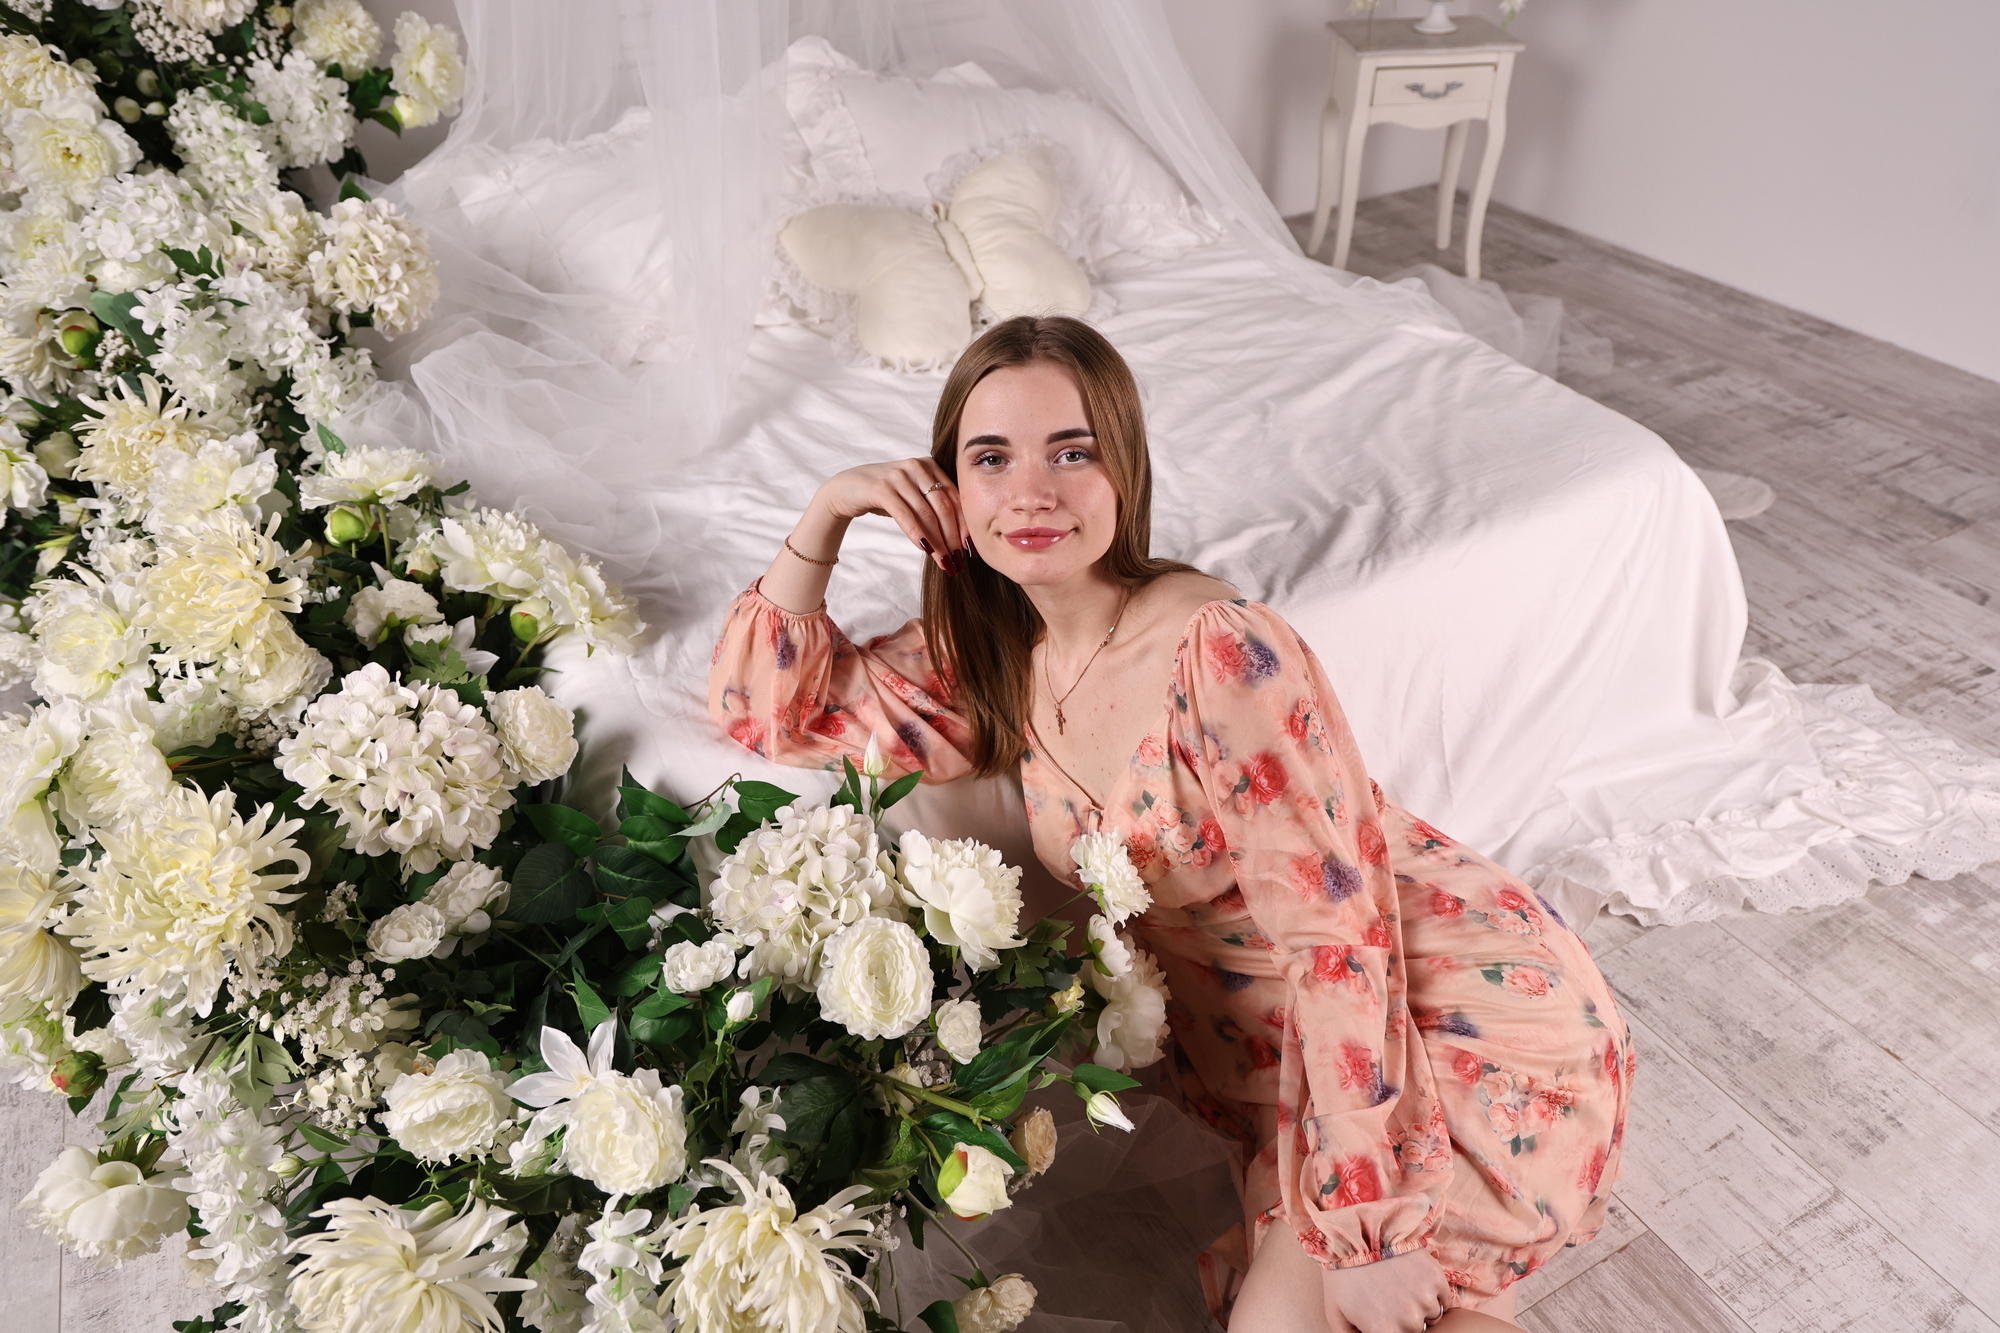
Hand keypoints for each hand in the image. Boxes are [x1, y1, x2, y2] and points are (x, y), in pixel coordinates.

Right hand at [815, 458, 965, 572]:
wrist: (846, 489)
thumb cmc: (886, 497)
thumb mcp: (913, 497)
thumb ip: (934, 507)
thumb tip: (961, 539)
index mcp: (930, 465)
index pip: (955, 497)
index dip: (964, 525)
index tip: (969, 549)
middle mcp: (916, 466)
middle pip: (944, 506)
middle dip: (952, 537)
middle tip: (957, 561)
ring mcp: (898, 475)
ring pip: (926, 513)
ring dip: (937, 541)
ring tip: (943, 561)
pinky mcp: (881, 488)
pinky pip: (905, 514)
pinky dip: (917, 534)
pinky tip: (925, 549)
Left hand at [1321, 1248, 1451, 1332]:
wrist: (1357, 1231)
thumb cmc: (1343, 1274)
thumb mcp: (1335, 1313)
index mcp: (1384, 1331)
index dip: (1388, 1328)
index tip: (1383, 1316)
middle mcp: (1409, 1320)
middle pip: (1415, 1330)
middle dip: (1403, 1318)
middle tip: (1388, 1296)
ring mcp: (1425, 1299)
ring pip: (1432, 1315)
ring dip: (1420, 1305)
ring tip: (1400, 1285)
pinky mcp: (1436, 1279)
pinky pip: (1444, 1299)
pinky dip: (1434, 1293)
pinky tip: (1415, 1278)